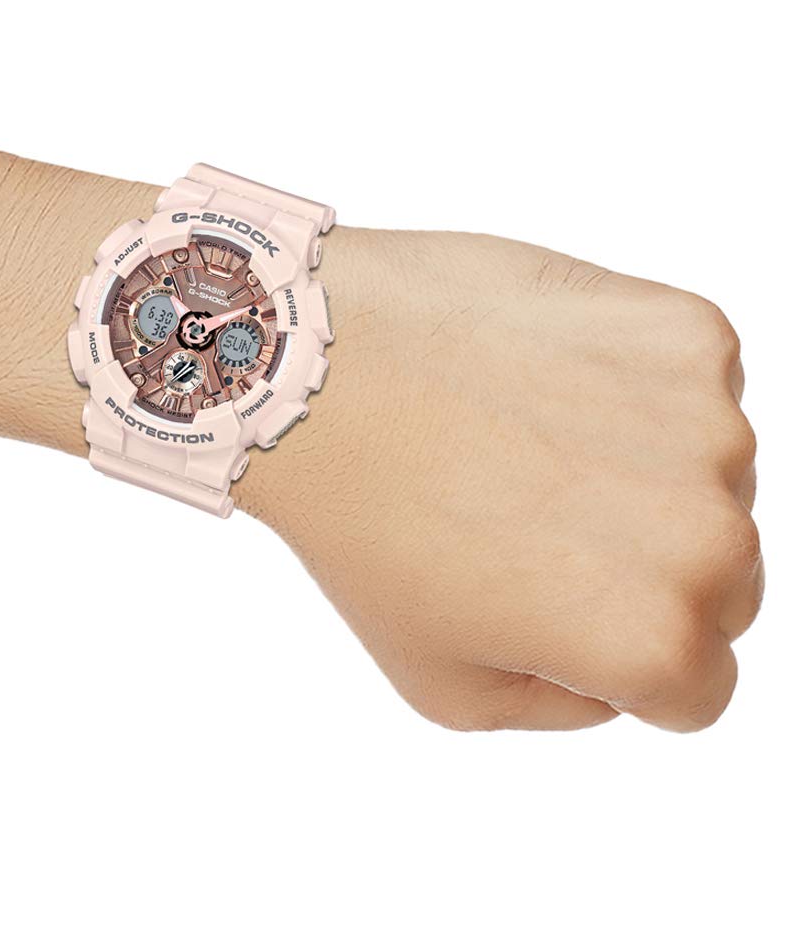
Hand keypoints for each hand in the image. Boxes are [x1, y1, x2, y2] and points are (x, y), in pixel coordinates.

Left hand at [236, 228, 761, 731]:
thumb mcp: (442, 684)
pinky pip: (693, 385)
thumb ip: (564, 705)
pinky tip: (540, 381)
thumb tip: (622, 676)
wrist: (314, 371)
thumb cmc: (359, 521)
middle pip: (723, 579)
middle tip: (528, 517)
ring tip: (522, 441)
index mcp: (652, 638)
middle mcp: (706, 535)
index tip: (549, 600)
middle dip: (642, 565)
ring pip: (711, 476)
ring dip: (641, 469)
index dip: (619, 654)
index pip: (699, 684)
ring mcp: (703, 421)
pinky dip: (636, 388)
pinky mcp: (685, 331)